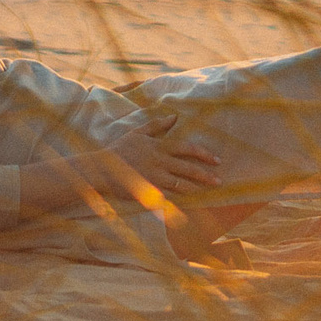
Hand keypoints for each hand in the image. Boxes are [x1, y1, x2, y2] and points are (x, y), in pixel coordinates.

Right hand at [102, 112, 220, 199]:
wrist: (101, 169)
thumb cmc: (120, 149)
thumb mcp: (138, 133)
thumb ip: (157, 125)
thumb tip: (174, 117)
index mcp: (159, 147)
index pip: (186, 148)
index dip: (203, 154)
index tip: (216, 160)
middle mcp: (159, 162)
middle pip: (188, 168)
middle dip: (205, 175)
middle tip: (219, 180)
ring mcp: (154, 178)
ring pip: (181, 185)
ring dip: (196, 188)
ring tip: (208, 191)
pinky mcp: (148, 192)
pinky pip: (167, 198)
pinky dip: (179, 201)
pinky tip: (190, 204)